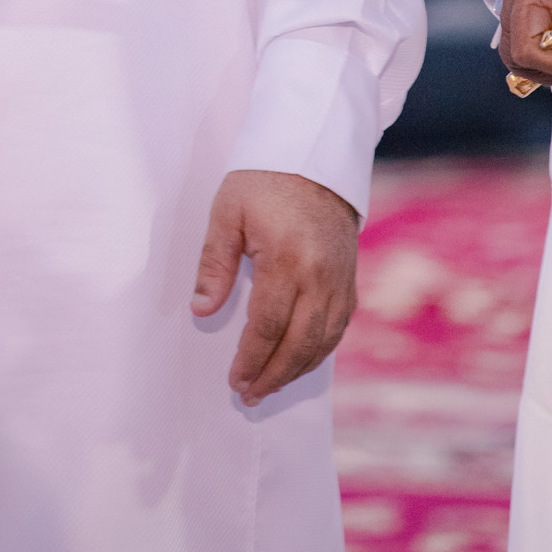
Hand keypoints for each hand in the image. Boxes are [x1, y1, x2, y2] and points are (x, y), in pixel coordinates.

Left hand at [190, 169, 358, 405]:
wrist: (315, 156)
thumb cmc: (264, 180)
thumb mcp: (227, 211)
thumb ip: (214, 263)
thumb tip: (202, 310)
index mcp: (286, 259)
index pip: (268, 326)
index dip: (251, 359)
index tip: (235, 380)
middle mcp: (320, 276)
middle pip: (299, 343)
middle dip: (273, 375)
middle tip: (249, 395)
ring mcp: (340, 280)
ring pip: (322, 341)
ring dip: (296, 370)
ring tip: (270, 385)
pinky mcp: (350, 279)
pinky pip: (337, 327)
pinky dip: (319, 351)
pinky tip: (300, 361)